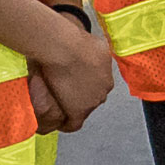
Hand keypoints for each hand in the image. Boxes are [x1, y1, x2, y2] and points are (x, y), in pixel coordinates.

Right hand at [30, 12, 119, 130]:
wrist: (65, 47)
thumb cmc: (76, 40)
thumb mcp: (96, 43)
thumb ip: (99, 49)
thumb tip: (100, 47)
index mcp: (108, 74)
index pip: (98, 86)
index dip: (85, 86)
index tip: (75, 84)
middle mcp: (104, 89)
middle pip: (92, 98)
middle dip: (80, 97)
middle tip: (63, 94)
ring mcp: (93, 101)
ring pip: (83, 109)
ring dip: (71, 107)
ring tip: (56, 107)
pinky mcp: (78, 110)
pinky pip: (72, 123)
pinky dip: (65, 123)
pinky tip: (57, 123)